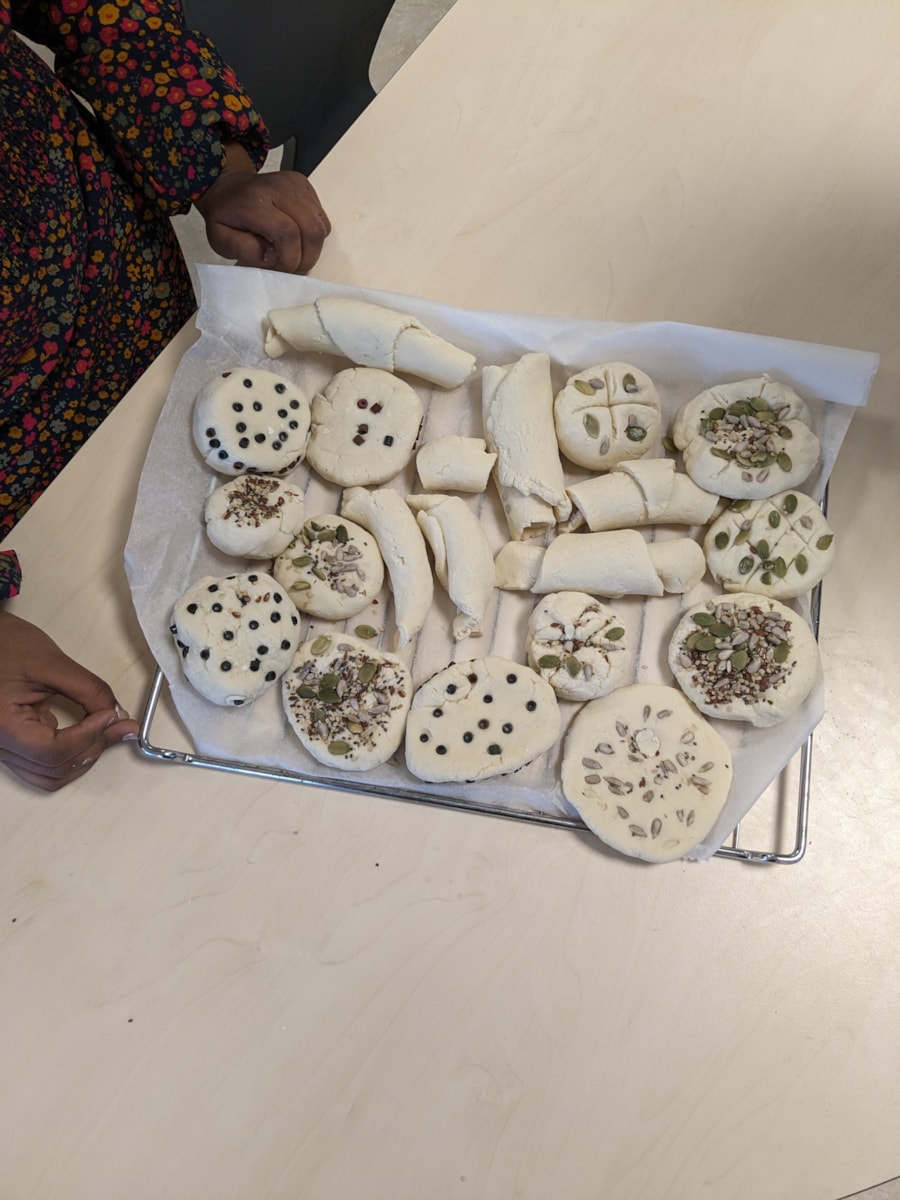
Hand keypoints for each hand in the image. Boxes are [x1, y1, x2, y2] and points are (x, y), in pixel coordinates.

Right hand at [0, 611, 138, 791]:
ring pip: (50, 775)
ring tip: (107, 730)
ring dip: (83, 757)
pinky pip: (44, 765)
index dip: (88, 736)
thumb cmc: (5, 645)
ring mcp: (4, 749)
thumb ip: (89, 691)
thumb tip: (117, 715)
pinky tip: (86, 732)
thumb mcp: (52, 663)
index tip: (110, 715)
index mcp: (2, 723)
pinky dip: (70, 754)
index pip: (54, 751)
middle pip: (55, 767)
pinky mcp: (13, 745)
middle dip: (93, 746)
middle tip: (120, 724)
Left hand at [195, 142, 331, 273]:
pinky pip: (321, 220)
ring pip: (321, 228)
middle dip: (305, 258)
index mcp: (255, 201)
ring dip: (310, 248)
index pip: (288, 234)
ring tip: (290, 251)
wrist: (228, 187)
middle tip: (288, 265)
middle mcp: (280, 188)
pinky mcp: (305, 187)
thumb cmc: (225, 215)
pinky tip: (295, 235)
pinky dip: (313, 236)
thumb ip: (245, 251)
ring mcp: (296, 185)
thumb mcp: (220, 240)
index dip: (288, 259)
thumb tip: (272, 257)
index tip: (276, 266)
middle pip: (311, 231)